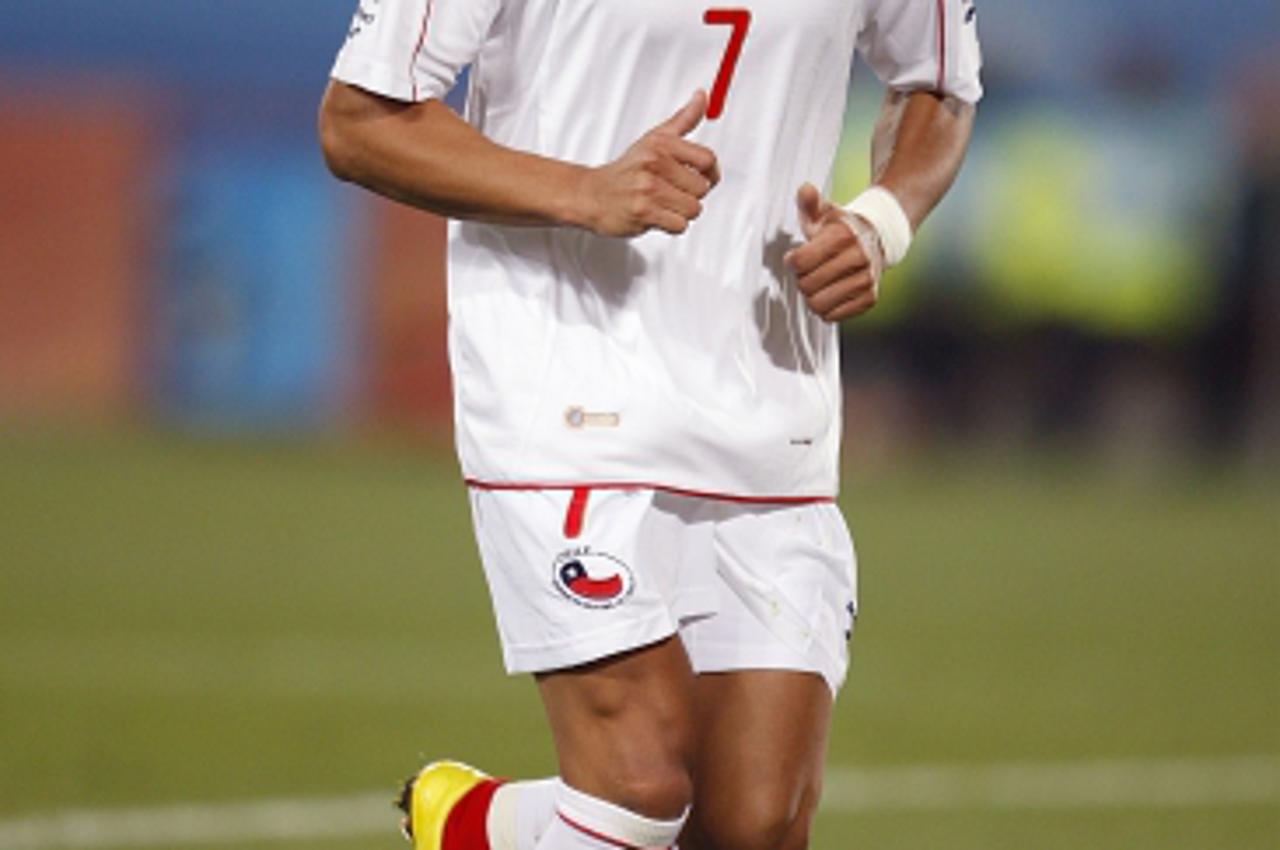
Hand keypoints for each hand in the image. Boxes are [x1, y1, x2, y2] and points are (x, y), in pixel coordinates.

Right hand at [578, 91, 720, 236]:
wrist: (592, 195)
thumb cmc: (626, 170)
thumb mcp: (654, 138)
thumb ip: (683, 119)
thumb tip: (702, 96)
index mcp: (661, 144)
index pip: (707, 159)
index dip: (709, 173)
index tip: (700, 177)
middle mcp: (654, 163)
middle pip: (702, 188)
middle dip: (690, 195)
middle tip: (671, 192)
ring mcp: (648, 188)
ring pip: (693, 209)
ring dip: (681, 212)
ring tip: (663, 204)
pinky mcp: (643, 212)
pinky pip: (679, 225)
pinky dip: (671, 225)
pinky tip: (657, 215)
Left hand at [785, 183, 884, 322]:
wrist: (879, 239)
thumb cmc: (844, 227)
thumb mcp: (825, 212)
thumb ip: (810, 202)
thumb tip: (805, 189)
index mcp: (843, 236)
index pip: (801, 262)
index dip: (793, 261)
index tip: (796, 258)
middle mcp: (858, 258)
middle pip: (807, 286)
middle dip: (802, 279)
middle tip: (810, 271)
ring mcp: (866, 280)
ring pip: (818, 305)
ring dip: (813, 295)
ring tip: (819, 283)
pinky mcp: (869, 299)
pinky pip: (832, 316)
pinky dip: (827, 308)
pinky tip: (831, 292)